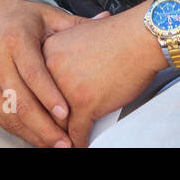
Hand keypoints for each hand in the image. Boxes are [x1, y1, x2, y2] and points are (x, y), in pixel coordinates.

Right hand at [0, 0, 86, 147]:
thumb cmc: (21, 18)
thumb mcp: (48, 15)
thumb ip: (76, 23)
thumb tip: (107, 16)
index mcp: (15, 39)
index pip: (33, 73)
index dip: (49, 95)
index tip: (67, 114)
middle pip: (19, 100)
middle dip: (44, 126)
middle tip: (66, 142)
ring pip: (8, 113)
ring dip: (33, 133)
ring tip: (56, 145)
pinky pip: (0, 117)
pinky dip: (19, 131)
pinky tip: (38, 138)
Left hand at [42, 8, 163, 146]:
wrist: (140, 38)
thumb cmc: (119, 36)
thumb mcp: (80, 36)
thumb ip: (66, 54)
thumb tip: (63, 75)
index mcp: (48, 51)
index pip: (39, 84)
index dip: (45, 101)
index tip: (47, 110)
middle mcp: (52, 69)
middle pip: (45, 104)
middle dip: (53, 120)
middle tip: (55, 130)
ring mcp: (67, 87)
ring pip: (59, 121)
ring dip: (64, 134)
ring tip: (65, 141)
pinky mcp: (85, 103)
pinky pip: (77, 130)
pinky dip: (80, 140)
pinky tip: (81, 143)